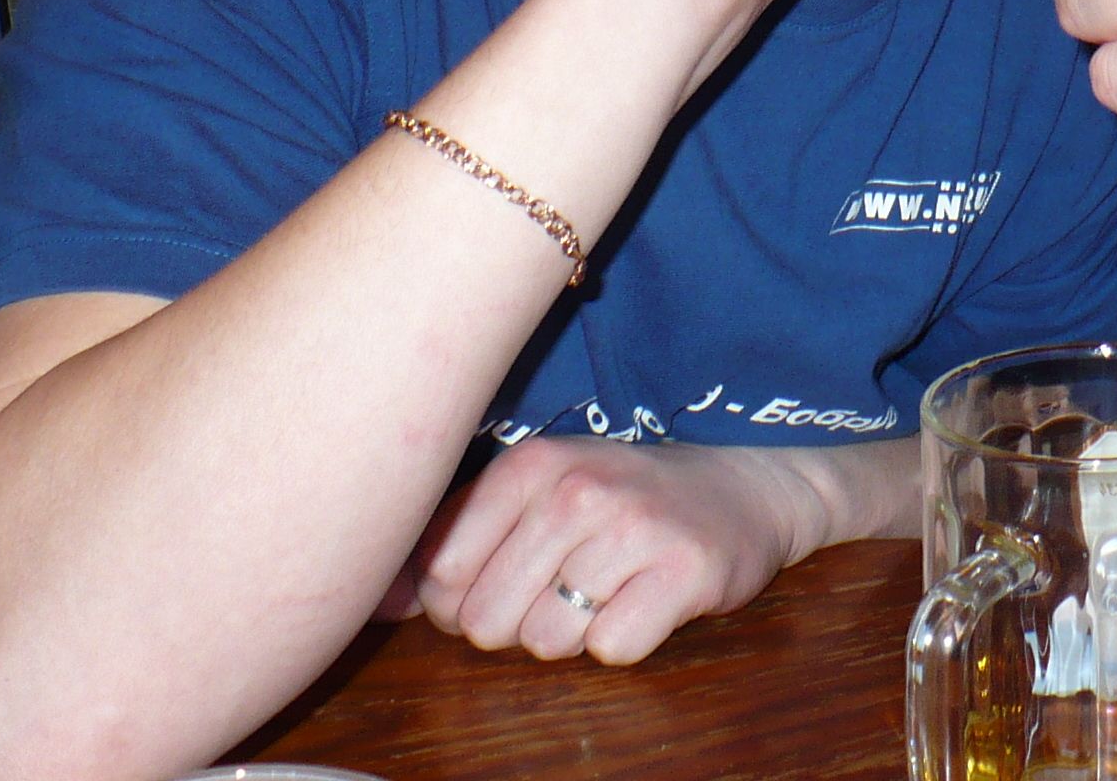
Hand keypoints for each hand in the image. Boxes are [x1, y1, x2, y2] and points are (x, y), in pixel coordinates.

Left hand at [403, 437, 831, 666]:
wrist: (743, 485)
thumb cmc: (622, 498)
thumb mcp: (537, 495)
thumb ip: (452, 543)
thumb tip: (374, 601)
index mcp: (527, 466)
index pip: (441, 578)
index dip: (465, 601)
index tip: (511, 577)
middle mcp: (574, 489)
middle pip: (486, 622)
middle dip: (519, 623)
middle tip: (568, 585)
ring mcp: (630, 528)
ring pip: (546, 643)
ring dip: (573, 633)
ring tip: (607, 588)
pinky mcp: (681, 572)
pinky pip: (611, 650)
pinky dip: (625, 638)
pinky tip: (644, 598)